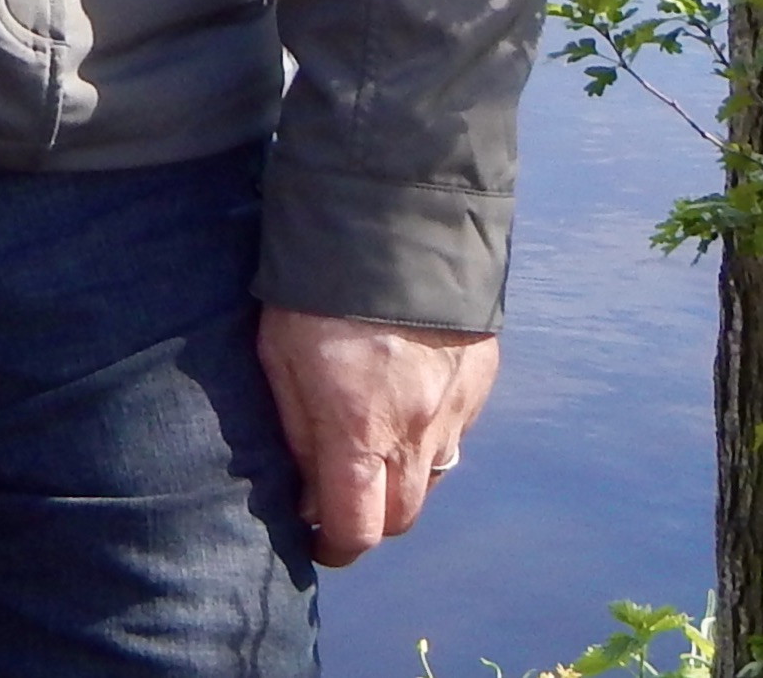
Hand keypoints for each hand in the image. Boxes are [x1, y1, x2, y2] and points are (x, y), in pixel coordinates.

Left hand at [255, 306, 497, 567]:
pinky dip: (430, 432)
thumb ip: (298, 432)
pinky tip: (405, 396)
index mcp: (361, 430)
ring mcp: (458, 406)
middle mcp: (418, 430)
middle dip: (371, 517)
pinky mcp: (482, 377)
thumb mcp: (280, 357)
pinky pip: (457, 429)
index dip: (335, 546)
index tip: (316, 540)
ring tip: (373, 440)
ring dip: (403, 476)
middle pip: (403, 515)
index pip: (358, 528)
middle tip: (341, 493)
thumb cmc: (316, 286)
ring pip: (435, 476)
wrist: (395, 215)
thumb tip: (307, 492)